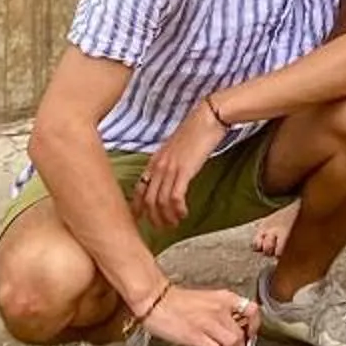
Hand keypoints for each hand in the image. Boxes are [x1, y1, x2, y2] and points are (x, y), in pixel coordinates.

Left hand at [132, 100, 224, 233]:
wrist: (208, 117)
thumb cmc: (196, 130)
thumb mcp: (176, 147)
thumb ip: (168, 161)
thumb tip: (170, 175)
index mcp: (154, 160)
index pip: (138, 189)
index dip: (138, 207)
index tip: (141, 220)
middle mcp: (158, 166)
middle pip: (148, 200)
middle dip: (154, 218)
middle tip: (163, 228)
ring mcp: (169, 168)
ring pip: (160, 202)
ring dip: (167, 217)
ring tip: (175, 223)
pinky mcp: (183, 170)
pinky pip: (175, 197)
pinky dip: (178, 209)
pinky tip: (184, 213)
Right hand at [142, 282, 259, 345]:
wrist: (156, 300)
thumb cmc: (177, 301)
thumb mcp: (207, 299)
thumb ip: (220, 311)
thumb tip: (229, 327)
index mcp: (224, 298)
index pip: (251, 311)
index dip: (255, 326)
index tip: (252, 336)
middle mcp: (219, 309)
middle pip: (242, 333)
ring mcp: (208, 322)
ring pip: (232, 342)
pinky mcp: (195, 335)